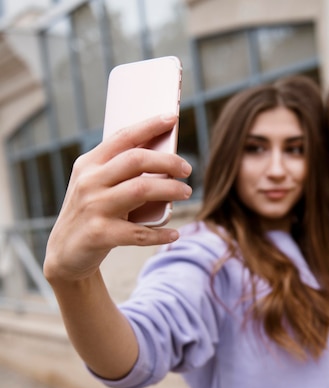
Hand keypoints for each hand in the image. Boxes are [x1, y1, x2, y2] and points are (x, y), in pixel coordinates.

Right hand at [44, 113, 192, 283]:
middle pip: (136, 160)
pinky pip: (139, 232)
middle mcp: (89, 182)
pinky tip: (175, 233)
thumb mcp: (98, 186)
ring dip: (171, 190)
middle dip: (168, 161)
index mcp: (89, 164)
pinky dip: (161, 233)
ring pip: (142, 190)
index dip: (149, 125)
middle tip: (187, 169)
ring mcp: (93, 207)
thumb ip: (122, 170)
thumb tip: (166, 156)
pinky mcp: (99, 234)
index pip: (122, 137)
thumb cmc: (92, 212)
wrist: (64, 253)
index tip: (172, 117)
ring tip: (187, 192)